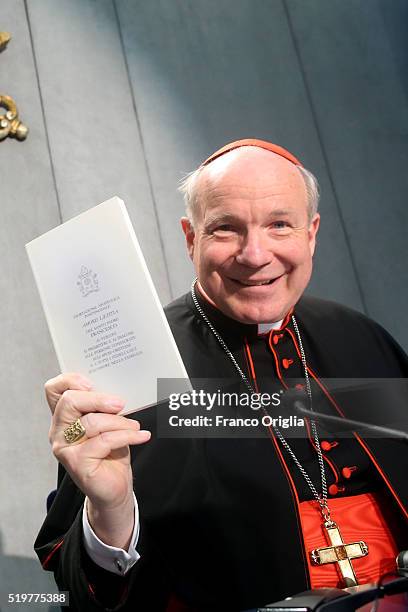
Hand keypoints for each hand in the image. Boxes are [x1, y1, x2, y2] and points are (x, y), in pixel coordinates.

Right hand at [45, 373, 150, 545]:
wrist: (115, 487)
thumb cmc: (111, 451)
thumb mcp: (108, 422)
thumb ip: (104, 407)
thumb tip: (117, 391)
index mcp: (64, 416)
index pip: (54, 390)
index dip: (69, 380)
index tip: (92, 382)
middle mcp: (59, 431)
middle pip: (70, 401)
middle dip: (98, 399)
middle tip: (120, 404)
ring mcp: (65, 448)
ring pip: (91, 422)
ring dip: (119, 422)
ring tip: (134, 427)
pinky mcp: (77, 463)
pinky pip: (104, 441)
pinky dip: (127, 436)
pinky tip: (140, 436)